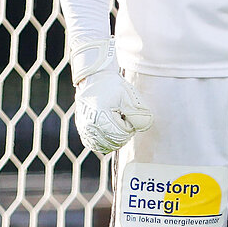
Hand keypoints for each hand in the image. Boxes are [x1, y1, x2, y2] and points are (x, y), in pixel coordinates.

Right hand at [69, 39, 152, 153]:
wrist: (93, 80)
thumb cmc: (112, 87)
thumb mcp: (128, 96)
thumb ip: (138, 113)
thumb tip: (144, 126)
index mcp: (99, 118)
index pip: (122, 134)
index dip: (129, 125)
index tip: (126, 112)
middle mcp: (89, 127)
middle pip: (115, 142)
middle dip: (123, 131)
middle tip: (121, 115)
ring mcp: (84, 131)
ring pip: (107, 146)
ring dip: (115, 136)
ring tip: (114, 119)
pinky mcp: (83, 132)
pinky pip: (97, 145)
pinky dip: (106, 140)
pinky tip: (109, 127)